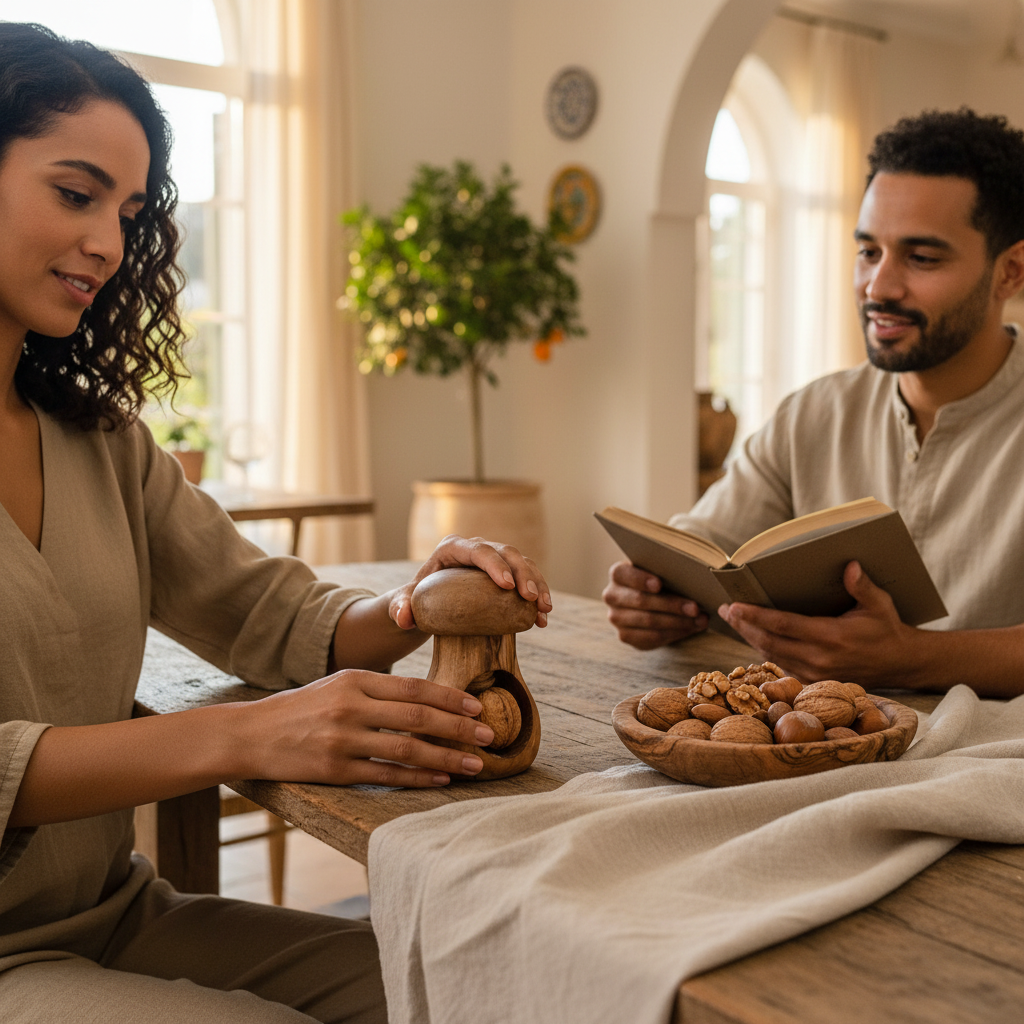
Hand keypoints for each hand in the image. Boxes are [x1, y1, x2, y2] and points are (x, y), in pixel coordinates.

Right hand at [243, 669, 496, 787]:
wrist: (250, 734)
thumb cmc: (301, 709)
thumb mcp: (337, 685)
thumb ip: (376, 690)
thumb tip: (426, 701)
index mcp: (355, 680)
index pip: (413, 688)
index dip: (449, 697)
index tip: (477, 705)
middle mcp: (351, 706)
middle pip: (417, 716)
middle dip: (458, 726)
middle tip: (488, 734)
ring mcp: (342, 739)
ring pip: (406, 748)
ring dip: (446, 757)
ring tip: (475, 764)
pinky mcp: (334, 770)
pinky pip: (386, 775)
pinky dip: (417, 777)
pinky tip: (441, 779)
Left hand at [389, 535, 551, 630]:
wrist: (428, 603)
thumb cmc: (415, 599)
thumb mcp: (403, 602)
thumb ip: (399, 608)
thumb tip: (403, 619)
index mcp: (453, 548)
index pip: (477, 550)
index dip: (495, 565)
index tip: (507, 586)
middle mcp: (476, 548)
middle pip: (506, 553)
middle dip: (523, 574)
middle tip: (531, 599)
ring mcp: (494, 560)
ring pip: (523, 563)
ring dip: (538, 584)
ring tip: (544, 610)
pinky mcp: (505, 573)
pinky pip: (527, 579)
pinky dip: (538, 596)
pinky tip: (542, 618)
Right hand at [602, 560, 708, 649]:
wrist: (651, 605)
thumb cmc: (660, 583)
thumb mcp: (661, 574)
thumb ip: (670, 574)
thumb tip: (695, 582)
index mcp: (618, 574)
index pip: (623, 574)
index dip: (641, 579)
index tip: (659, 585)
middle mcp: (612, 595)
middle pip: (641, 600)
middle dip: (671, 605)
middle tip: (695, 608)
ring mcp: (616, 617)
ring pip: (648, 621)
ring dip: (678, 622)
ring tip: (700, 620)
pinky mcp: (625, 635)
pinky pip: (651, 637)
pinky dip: (675, 633)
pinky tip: (690, 629)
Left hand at [718, 561, 914, 685]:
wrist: (901, 664)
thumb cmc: (887, 630)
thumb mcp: (880, 604)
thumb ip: (862, 587)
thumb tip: (851, 565)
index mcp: (831, 637)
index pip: (783, 626)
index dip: (756, 616)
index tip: (734, 606)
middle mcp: (819, 658)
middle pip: (769, 642)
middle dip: (744, 625)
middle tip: (725, 610)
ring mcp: (815, 672)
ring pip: (771, 655)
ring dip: (749, 638)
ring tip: (733, 620)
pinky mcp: (813, 680)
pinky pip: (781, 665)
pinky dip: (764, 651)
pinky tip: (753, 637)